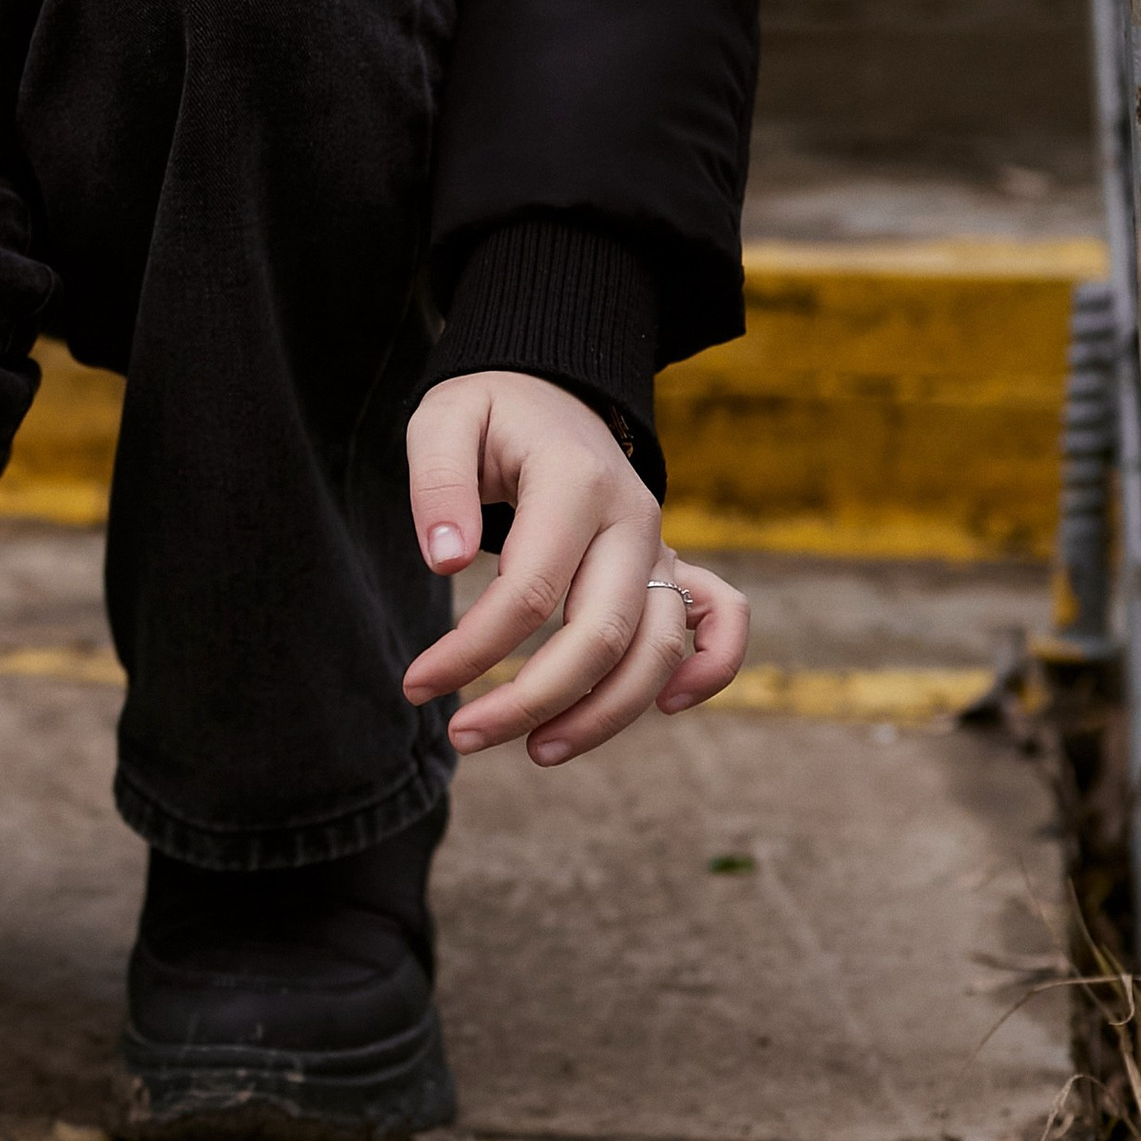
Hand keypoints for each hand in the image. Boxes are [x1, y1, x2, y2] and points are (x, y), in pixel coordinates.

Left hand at [401, 371, 747, 765]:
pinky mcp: (672, 564)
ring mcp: (659, 546)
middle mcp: (633, 520)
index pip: (529, 591)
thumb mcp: (445, 419)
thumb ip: (438, 483)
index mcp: (575, 482)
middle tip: (462, 735)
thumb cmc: (490, 413)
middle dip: (532, 701)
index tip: (418, 685)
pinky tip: (665, 708)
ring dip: (604, 715)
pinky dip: (711, 669)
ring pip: (657, 651)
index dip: (471, 651)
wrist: (550, 389)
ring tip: (535, 751)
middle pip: (601, 635)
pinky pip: (723, 621)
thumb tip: (446, 561)